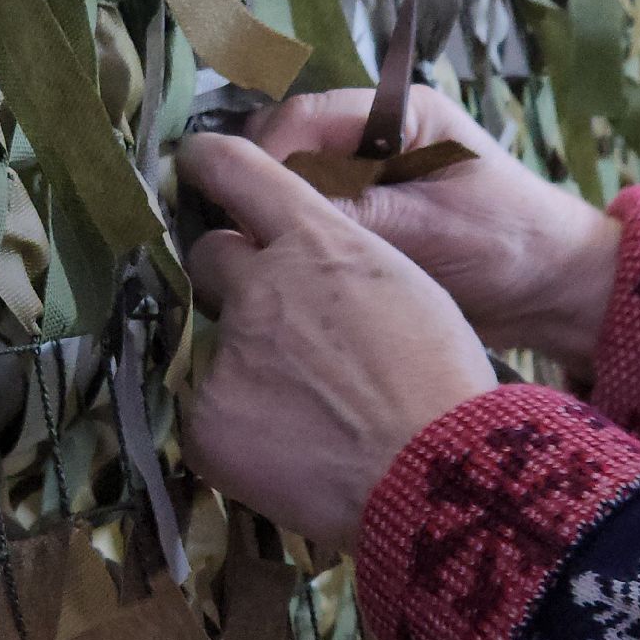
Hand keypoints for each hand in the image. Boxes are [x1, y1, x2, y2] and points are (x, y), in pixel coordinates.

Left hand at [178, 133, 497, 547]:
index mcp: (317, 242)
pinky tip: (289, 451)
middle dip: (232, 281)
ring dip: (246, 366)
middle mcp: (259, 285)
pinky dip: (238, 430)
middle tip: (278, 328)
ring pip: (212, 343)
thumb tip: (304, 280)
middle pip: (209, 257)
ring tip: (305, 410)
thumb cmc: (443, 383)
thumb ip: (338, 270)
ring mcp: (227, 354)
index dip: (211, 163)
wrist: (435, 477)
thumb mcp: (404, 290)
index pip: (237, 171)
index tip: (196, 163)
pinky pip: (207, 413)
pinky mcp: (204, 420)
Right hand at [242, 86, 619, 378]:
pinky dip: (291, 242)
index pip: (305, 116)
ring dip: (273, 218)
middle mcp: (374, 137)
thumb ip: (358, 214)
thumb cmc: (510, 244)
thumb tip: (280, 213)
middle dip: (261, 188)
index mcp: (399, 113)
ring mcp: (366, 179)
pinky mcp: (364, 221)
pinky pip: (310, 223)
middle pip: (286, 147)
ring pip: (290, 186)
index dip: (268, 157)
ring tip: (256, 261)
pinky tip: (280, 273)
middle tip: (244, 239)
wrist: (555, 292)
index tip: (247, 207)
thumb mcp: (432, 228)